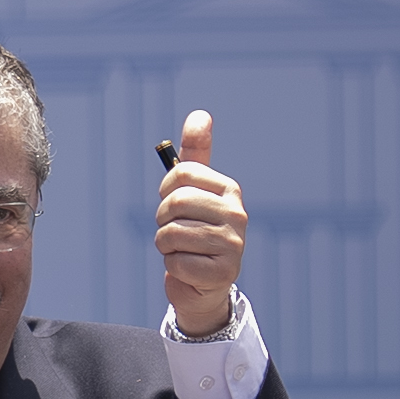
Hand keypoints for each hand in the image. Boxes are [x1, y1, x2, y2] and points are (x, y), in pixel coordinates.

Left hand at [154, 109, 247, 337]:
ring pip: (171, 234)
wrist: (204, 284)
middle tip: (175, 231)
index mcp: (229, 189)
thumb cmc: (195, 230)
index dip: (166, 190)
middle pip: (174, 203)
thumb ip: (195, 153)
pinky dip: (174, 268)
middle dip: (163, 220)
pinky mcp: (222, 273)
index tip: (173, 203)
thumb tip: (201, 114)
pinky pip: (176, 263)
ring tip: (183, 251)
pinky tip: (189, 269)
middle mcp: (237, 214)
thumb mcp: (194, 190)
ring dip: (166, 246)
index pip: (181, 174)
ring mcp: (233, 244)